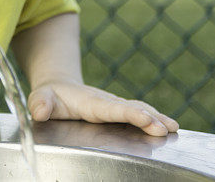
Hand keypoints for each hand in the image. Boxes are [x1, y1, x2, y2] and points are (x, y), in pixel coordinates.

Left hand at [28, 80, 178, 136]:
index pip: (114, 109)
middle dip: (151, 118)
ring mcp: (114, 105)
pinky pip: (138, 113)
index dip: (131, 115)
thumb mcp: (40, 98)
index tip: (148, 120)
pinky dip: (154, 118)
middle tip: (168, 128)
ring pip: (139, 109)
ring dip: (157, 117)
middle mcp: (106, 102)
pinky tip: (168, 127)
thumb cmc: (50, 96)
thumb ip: (40, 104)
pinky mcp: (118, 110)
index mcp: (91, 103)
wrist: (58, 86)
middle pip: (132, 109)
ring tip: (174, 127)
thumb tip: (40, 112)